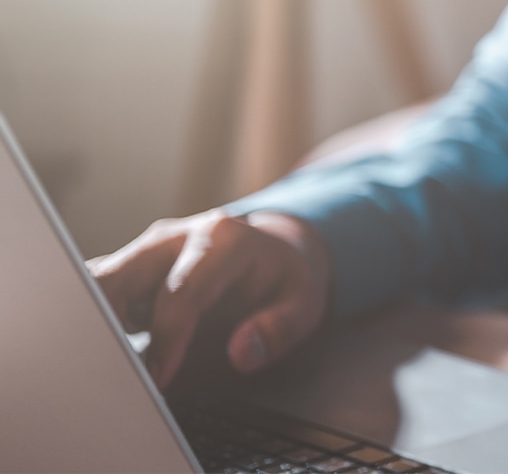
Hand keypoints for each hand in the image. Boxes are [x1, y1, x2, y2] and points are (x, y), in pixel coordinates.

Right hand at [87, 209, 329, 388]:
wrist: (277, 246)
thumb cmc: (286, 277)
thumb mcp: (304, 303)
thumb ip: (278, 329)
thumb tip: (241, 353)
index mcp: (223, 240)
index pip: (181, 292)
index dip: (168, 338)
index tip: (159, 377)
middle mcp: (178, 235)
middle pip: (122, 277)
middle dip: (108, 326)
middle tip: (115, 372)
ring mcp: (151, 247)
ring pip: (102, 280)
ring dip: (99, 321)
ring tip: (111, 361)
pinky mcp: (135, 261)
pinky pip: (103, 287)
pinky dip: (98, 316)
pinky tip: (111, 344)